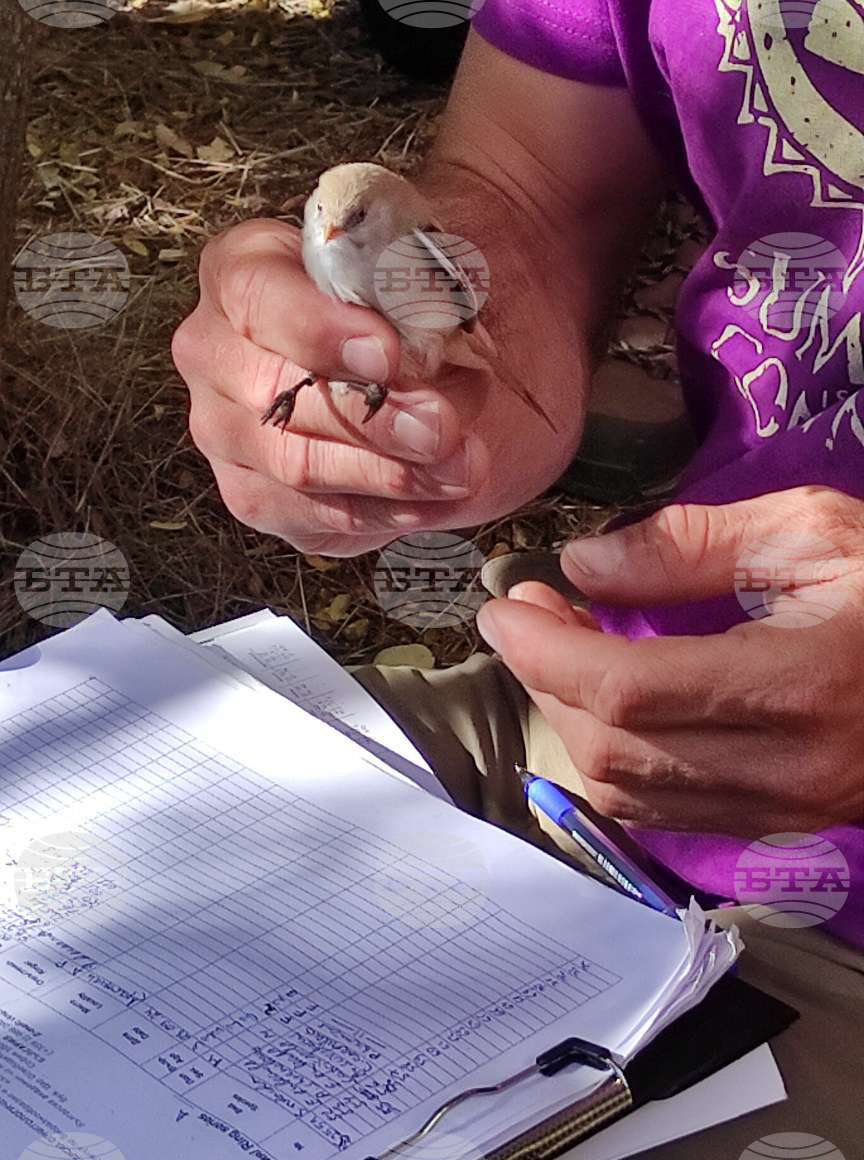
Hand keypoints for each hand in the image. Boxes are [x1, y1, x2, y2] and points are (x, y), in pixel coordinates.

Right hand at [172, 218, 577, 555]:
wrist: (411, 372)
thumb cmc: (406, 306)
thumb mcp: (417, 271)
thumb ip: (416, 288)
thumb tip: (433, 336)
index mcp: (240, 272)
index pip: (258, 296)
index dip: (322, 329)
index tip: (389, 354)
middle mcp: (213, 352)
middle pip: (275, 393)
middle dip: (370, 418)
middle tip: (441, 428)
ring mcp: (225, 432)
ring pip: (295, 465)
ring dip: (387, 474)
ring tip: (461, 469)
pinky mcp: (256, 497)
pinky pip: (314, 517)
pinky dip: (384, 512)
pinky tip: (436, 498)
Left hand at [477, 486, 863, 835]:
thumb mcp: (813, 531)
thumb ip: (692, 543)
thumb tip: (584, 563)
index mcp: (799, 682)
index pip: (629, 687)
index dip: (547, 650)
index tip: (505, 606)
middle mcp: (785, 765)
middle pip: (614, 745)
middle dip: (546, 679)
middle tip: (528, 614)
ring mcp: (784, 807)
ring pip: (629, 790)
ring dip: (570, 721)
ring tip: (558, 650)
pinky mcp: (781, 823)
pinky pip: (663, 810)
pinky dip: (610, 760)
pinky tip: (604, 705)